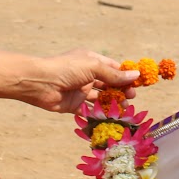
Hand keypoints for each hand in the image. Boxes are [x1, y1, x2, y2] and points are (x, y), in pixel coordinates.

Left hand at [22, 49, 138, 113]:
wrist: (40, 83)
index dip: (125, 75)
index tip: (138, 83)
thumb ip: (113, 74)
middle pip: (109, 83)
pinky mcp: (75, 105)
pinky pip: (91, 110)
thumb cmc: (66, 68)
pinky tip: (111, 116)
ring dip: (114, 102)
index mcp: (91, 61)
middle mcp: (87, 75)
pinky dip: (101, 113)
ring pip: (102, 97)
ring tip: (125, 107)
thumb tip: (135, 75)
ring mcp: (81, 90)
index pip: (113, 68)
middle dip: (121, 90)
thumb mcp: (93, 67)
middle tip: (131, 97)